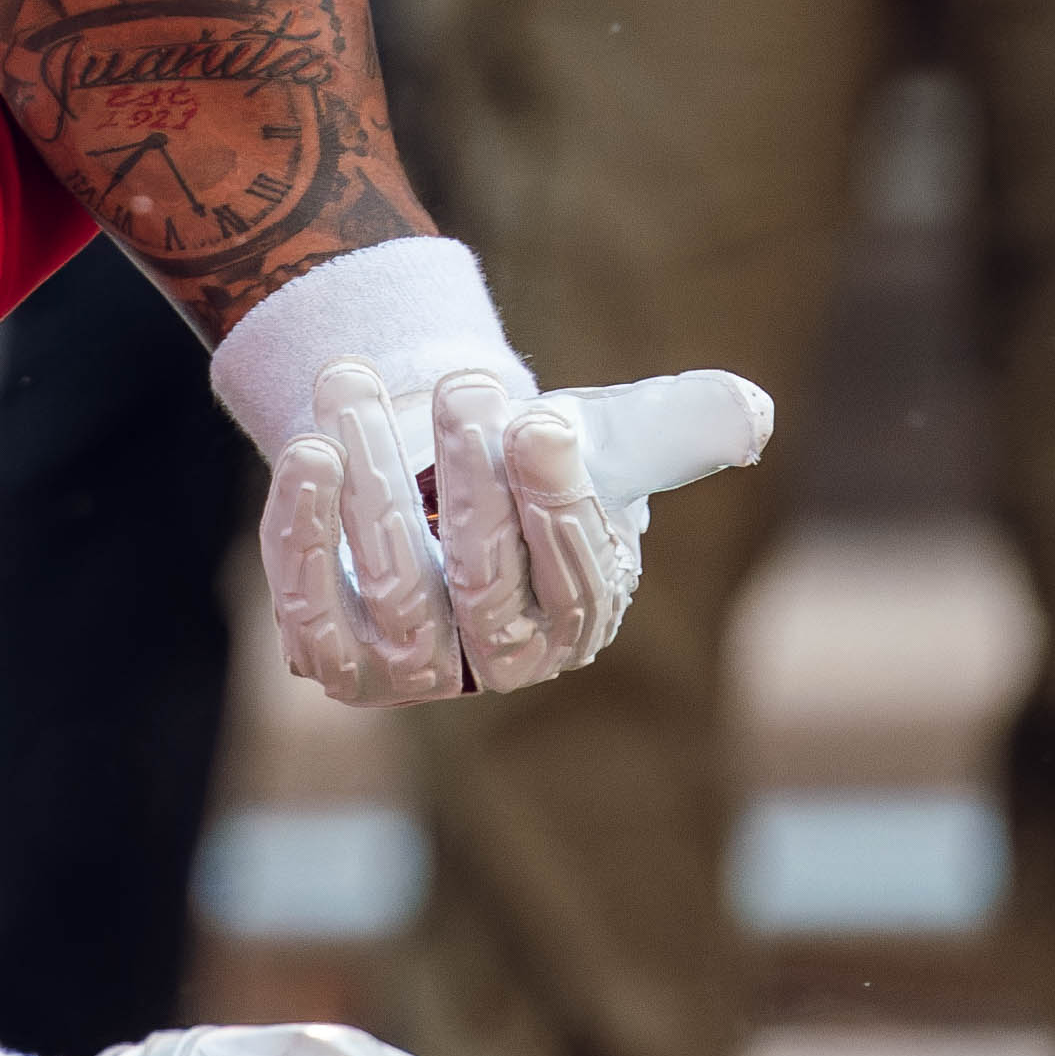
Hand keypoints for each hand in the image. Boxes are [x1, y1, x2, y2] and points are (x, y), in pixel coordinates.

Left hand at [258, 357, 776, 703]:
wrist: (430, 466)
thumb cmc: (533, 456)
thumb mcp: (616, 432)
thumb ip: (684, 425)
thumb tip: (752, 415)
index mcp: (584, 617)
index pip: (578, 580)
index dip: (557, 501)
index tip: (540, 420)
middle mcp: (503, 660)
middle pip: (484, 584)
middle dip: (470, 481)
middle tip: (461, 388)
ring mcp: (415, 671)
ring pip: (394, 592)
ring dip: (371, 483)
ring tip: (354, 384)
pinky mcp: (335, 659)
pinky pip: (311, 616)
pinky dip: (302, 536)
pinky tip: (307, 453)